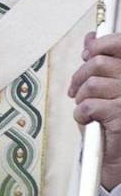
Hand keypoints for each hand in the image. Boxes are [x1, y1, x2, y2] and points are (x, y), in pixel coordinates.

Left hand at [69, 31, 120, 189]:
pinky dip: (81, 115)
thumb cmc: (114, 120)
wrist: (120, 157)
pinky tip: (89, 121)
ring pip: (91, 84)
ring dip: (81, 98)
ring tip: (87, 109)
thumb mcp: (108, 85)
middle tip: (78, 90)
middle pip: (98, 63)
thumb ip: (103, 60)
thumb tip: (91, 38)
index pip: (120, 43)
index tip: (88, 55)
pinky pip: (88, 106)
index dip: (99, 45)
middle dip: (81, 77)